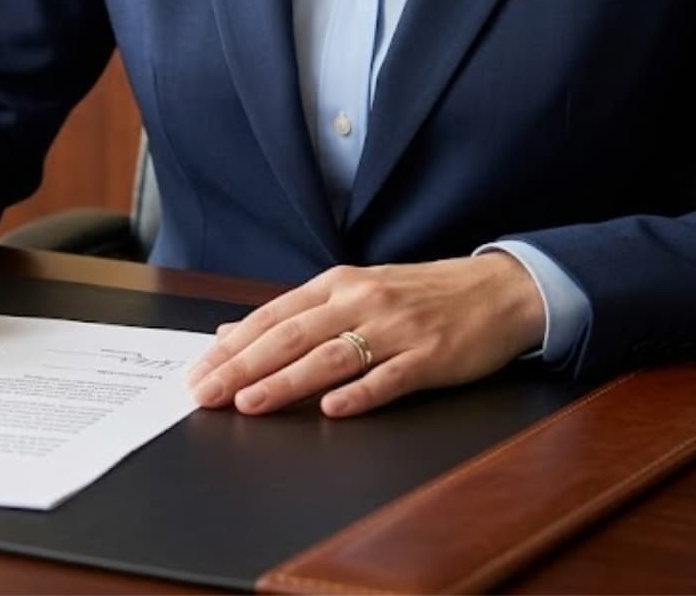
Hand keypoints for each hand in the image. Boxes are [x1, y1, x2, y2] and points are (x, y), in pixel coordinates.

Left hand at [183, 254, 545, 417]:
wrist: (498, 290)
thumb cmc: (420, 296)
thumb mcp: (353, 293)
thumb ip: (294, 315)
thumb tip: (231, 333)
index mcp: (337, 285)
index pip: (272, 316)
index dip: (231, 346)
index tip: (198, 372)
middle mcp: (361, 301)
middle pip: (291, 336)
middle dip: (242, 366)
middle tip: (206, 394)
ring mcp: (396, 329)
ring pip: (330, 356)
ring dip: (286, 382)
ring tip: (250, 403)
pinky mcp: (431, 356)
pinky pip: (390, 377)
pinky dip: (360, 393)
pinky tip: (333, 410)